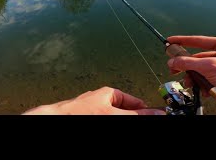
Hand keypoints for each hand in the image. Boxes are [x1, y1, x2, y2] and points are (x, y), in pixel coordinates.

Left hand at [22, 86, 165, 114]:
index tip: (158, 117)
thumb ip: (136, 114)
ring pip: (116, 116)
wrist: (58, 119)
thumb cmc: (81, 112)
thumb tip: (157, 113)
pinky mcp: (89, 116)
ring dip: (124, 119)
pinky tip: (113, 120)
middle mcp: (103, 104)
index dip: (147, 111)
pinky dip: (112, 118)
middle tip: (148, 121)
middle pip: (126, 112)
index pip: (135, 103)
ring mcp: (96, 112)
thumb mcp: (114, 113)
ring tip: (133, 121)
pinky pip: (105, 116)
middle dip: (136, 117)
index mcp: (110, 95)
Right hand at [167, 35, 215, 114]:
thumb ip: (190, 63)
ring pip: (213, 72)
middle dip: (192, 68)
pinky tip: (209, 93)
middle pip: (206, 59)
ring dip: (202, 80)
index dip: (183, 41)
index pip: (201, 40)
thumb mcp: (212, 67)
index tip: (170, 41)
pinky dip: (213, 86)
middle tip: (179, 74)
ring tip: (195, 87)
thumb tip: (173, 61)